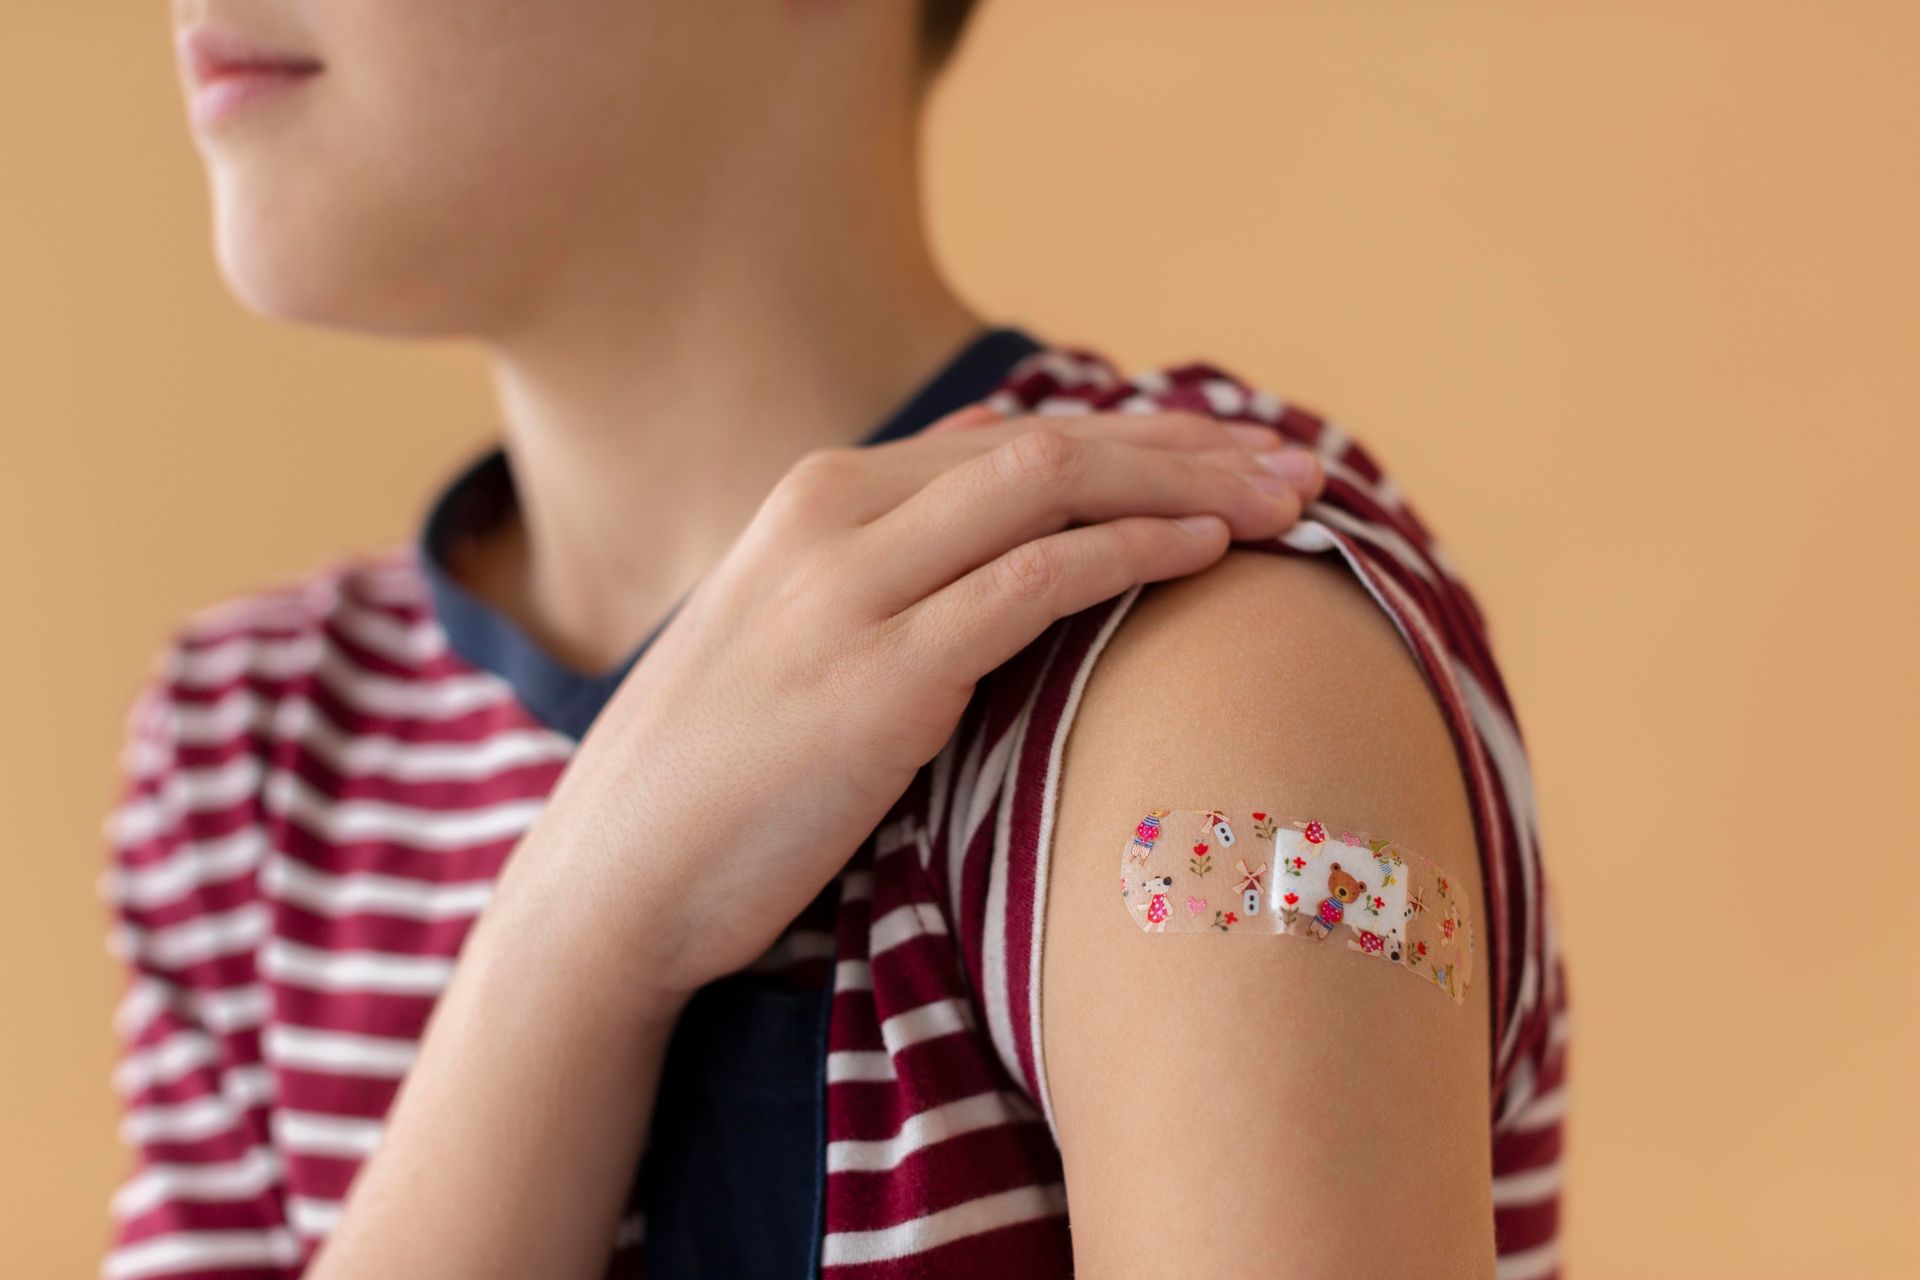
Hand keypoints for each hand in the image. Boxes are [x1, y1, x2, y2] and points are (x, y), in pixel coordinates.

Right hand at [516, 404, 1325, 1000]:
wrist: (615, 881)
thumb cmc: (717, 774)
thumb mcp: (794, 631)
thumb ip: (892, 555)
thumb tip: (999, 488)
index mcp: (818, 496)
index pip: (1014, 436)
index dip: (1142, 439)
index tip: (1236, 458)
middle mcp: (833, 515)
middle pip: (1052, 444)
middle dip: (1189, 447)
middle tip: (1298, 469)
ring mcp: (850, 590)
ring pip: (1053, 489)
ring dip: (1187, 487)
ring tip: (1290, 503)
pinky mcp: (876, 677)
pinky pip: (1032, 585)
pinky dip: (1130, 557)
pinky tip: (1207, 558)